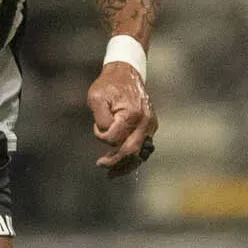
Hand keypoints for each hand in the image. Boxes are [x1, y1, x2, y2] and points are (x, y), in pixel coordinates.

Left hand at [87, 61, 156, 176]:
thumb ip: (100, 118)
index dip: (101, 136)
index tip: (96, 127)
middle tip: (100, 165)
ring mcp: (150, 126)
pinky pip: (143, 148)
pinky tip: (121, 164)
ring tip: (112, 173)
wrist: (126, 73)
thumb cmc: (109, 85)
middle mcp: (145, 122)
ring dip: (126, 165)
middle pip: (131, 152)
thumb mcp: (96, 97)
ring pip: (140, 154)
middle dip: (115, 162)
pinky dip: (133, 157)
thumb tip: (107, 135)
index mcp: (132, 114)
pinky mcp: (151, 127)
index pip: (114, 138)